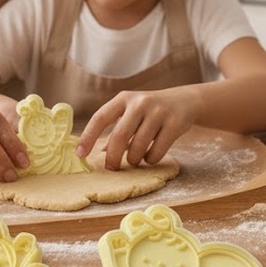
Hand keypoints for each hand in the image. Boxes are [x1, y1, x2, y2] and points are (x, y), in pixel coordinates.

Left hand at [75, 87, 198, 169]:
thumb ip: (116, 129)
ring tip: (136, 159)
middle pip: (119, 136)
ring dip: (134, 160)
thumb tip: (100, 151)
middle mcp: (140, 102)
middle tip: (111, 168)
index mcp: (124, 98)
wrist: (185, 101)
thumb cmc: (151, 110)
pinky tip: (151, 155)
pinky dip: (150, 159)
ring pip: (138, 147)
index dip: (88, 136)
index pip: (100, 117)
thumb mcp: (131, 113)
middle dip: (113, 157)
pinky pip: (156, 152)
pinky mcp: (174, 124)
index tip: (80, 154)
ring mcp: (159, 112)